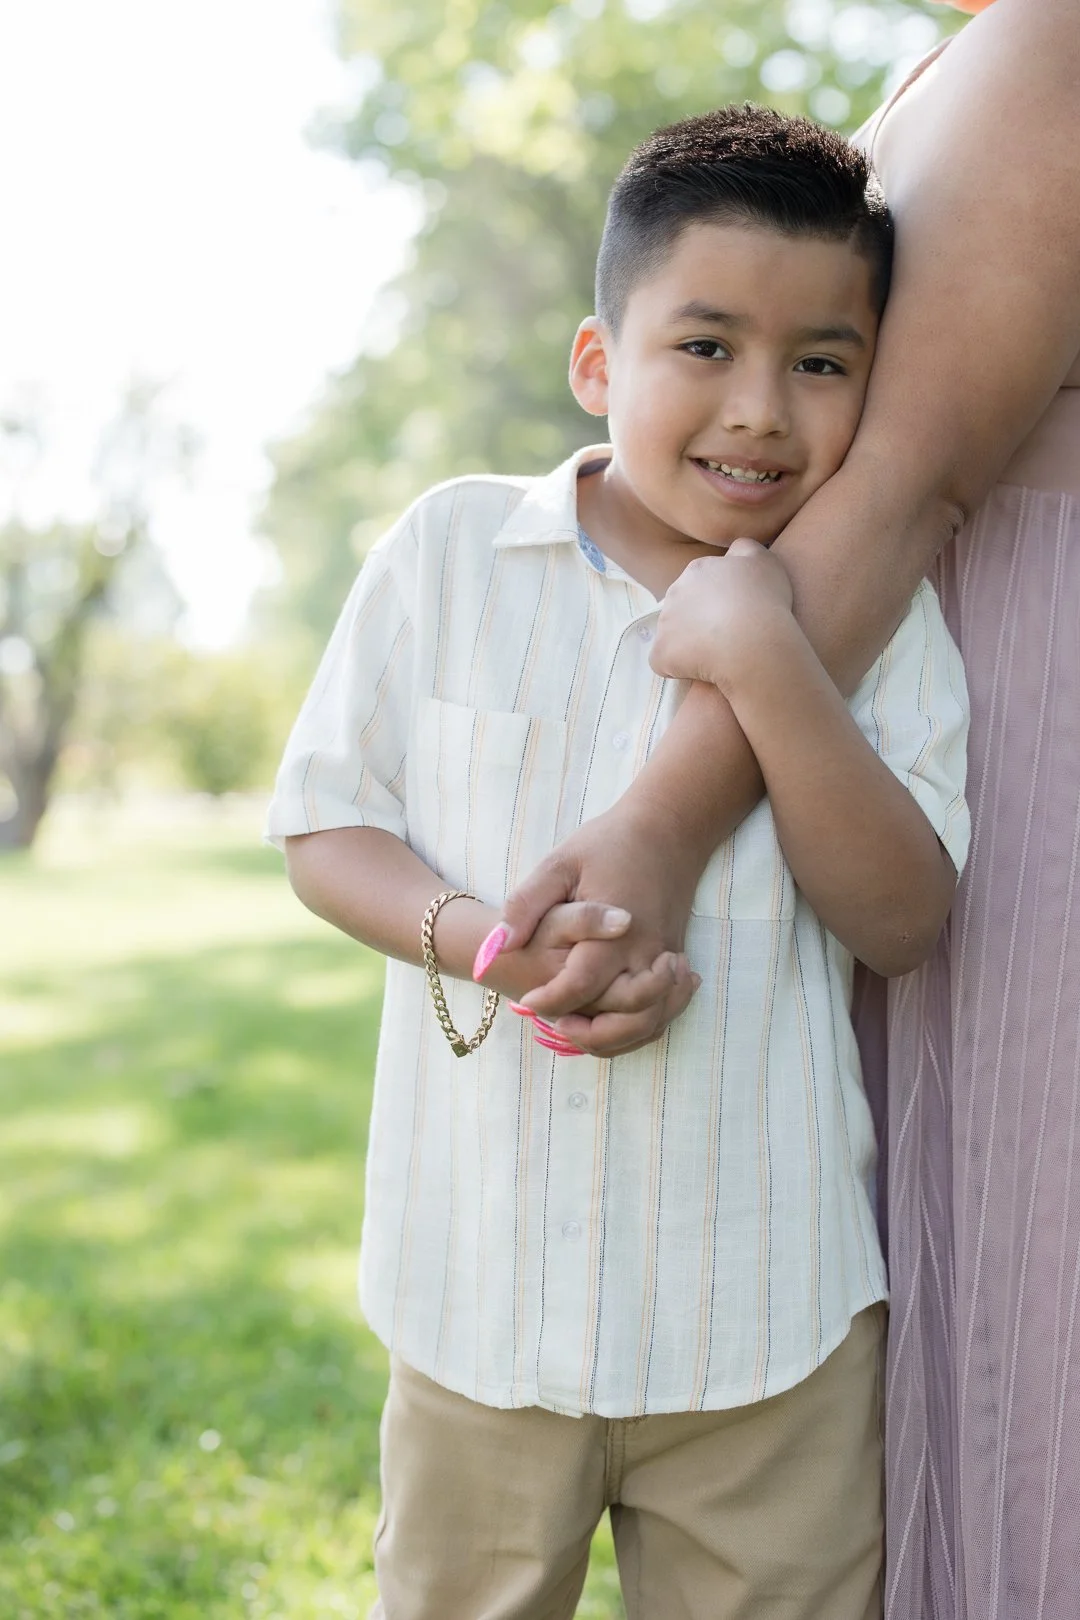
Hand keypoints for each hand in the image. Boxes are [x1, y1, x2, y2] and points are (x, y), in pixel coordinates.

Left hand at [489, 804, 705, 1055]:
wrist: (669, 829)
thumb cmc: (610, 843)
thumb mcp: (560, 863)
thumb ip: (528, 902)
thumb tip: (501, 942)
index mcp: (613, 931)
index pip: (579, 986)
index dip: (548, 1002)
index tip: (523, 1003)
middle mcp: (645, 951)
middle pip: (624, 1016)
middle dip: (587, 1033)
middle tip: (552, 1024)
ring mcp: (665, 957)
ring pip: (650, 1020)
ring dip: (617, 1036)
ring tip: (579, 1030)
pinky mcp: (675, 957)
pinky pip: (665, 1007)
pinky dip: (642, 1025)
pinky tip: (613, 1023)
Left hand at [650, 538, 794, 689]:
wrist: (752, 641)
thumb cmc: (764, 601)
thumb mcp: (765, 561)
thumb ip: (746, 549)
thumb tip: (733, 551)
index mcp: (698, 570)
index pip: (701, 584)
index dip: (718, 602)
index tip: (735, 614)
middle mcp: (674, 592)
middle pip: (683, 608)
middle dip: (700, 621)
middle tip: (727, 635)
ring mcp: (664, 622)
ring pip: (673, 636)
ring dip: (690, 645)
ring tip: (718, 655)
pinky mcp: (661, 652)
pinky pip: (663, 662)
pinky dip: (678, 669)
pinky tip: (701, 672)